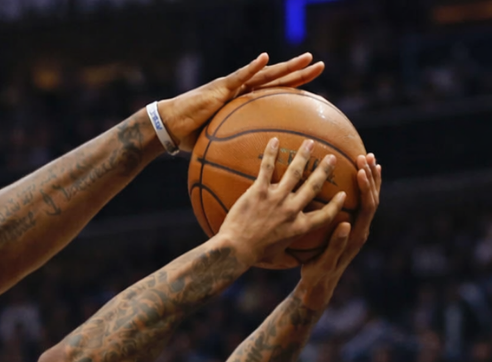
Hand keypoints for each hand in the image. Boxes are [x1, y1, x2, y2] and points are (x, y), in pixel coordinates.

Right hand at [159, 53, 324, 152]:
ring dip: (286, 66)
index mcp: (244, 104)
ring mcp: (232, 88)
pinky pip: (239, 77)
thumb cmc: (191, 137)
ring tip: (307, 58)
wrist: (170, 127)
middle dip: (300, 73)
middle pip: (277, 80)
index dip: (294, 89)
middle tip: (322, 65)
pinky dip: (252, 67)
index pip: (275, 94)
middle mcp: (242, 92)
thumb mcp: (221, 145)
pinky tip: (265, 58)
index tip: (316, 89)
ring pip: (265, 74)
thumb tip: (247, 173)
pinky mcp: (219, 88)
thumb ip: (236, 152)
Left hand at [216, 138, 344, 267]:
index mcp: (299, 227)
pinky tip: (274, 140)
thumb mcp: (278, 255)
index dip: (336, 205)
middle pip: (314, 186)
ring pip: (294, 173)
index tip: (343, 194)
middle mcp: (292, 211)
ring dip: (303, 156)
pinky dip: (271, 154)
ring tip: (309, 143)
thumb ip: (289, 251)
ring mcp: (276, 199)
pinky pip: (267, 169)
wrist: (236, 249)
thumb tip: (293, 260)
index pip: (325, 215)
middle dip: (324, 170)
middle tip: (331, 157)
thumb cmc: (255, 255)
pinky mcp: (259, 192)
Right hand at [298, 153, 382, 309]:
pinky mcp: (350, 227)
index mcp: (356, 236)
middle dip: (370, 177)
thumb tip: (346, 224)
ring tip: (366, 158)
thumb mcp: (324, 262)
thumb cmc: (318, 275)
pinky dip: (360, 187)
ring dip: (369, 179)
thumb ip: (336, 245)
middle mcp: (361, 230)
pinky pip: (359, 203)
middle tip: (365, 156)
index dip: (366, 188)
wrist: (320, 285)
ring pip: (369, 199)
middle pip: (373, 198)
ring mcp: (357, 228)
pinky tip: (354, 175)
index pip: (368, 207)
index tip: (360, 170)